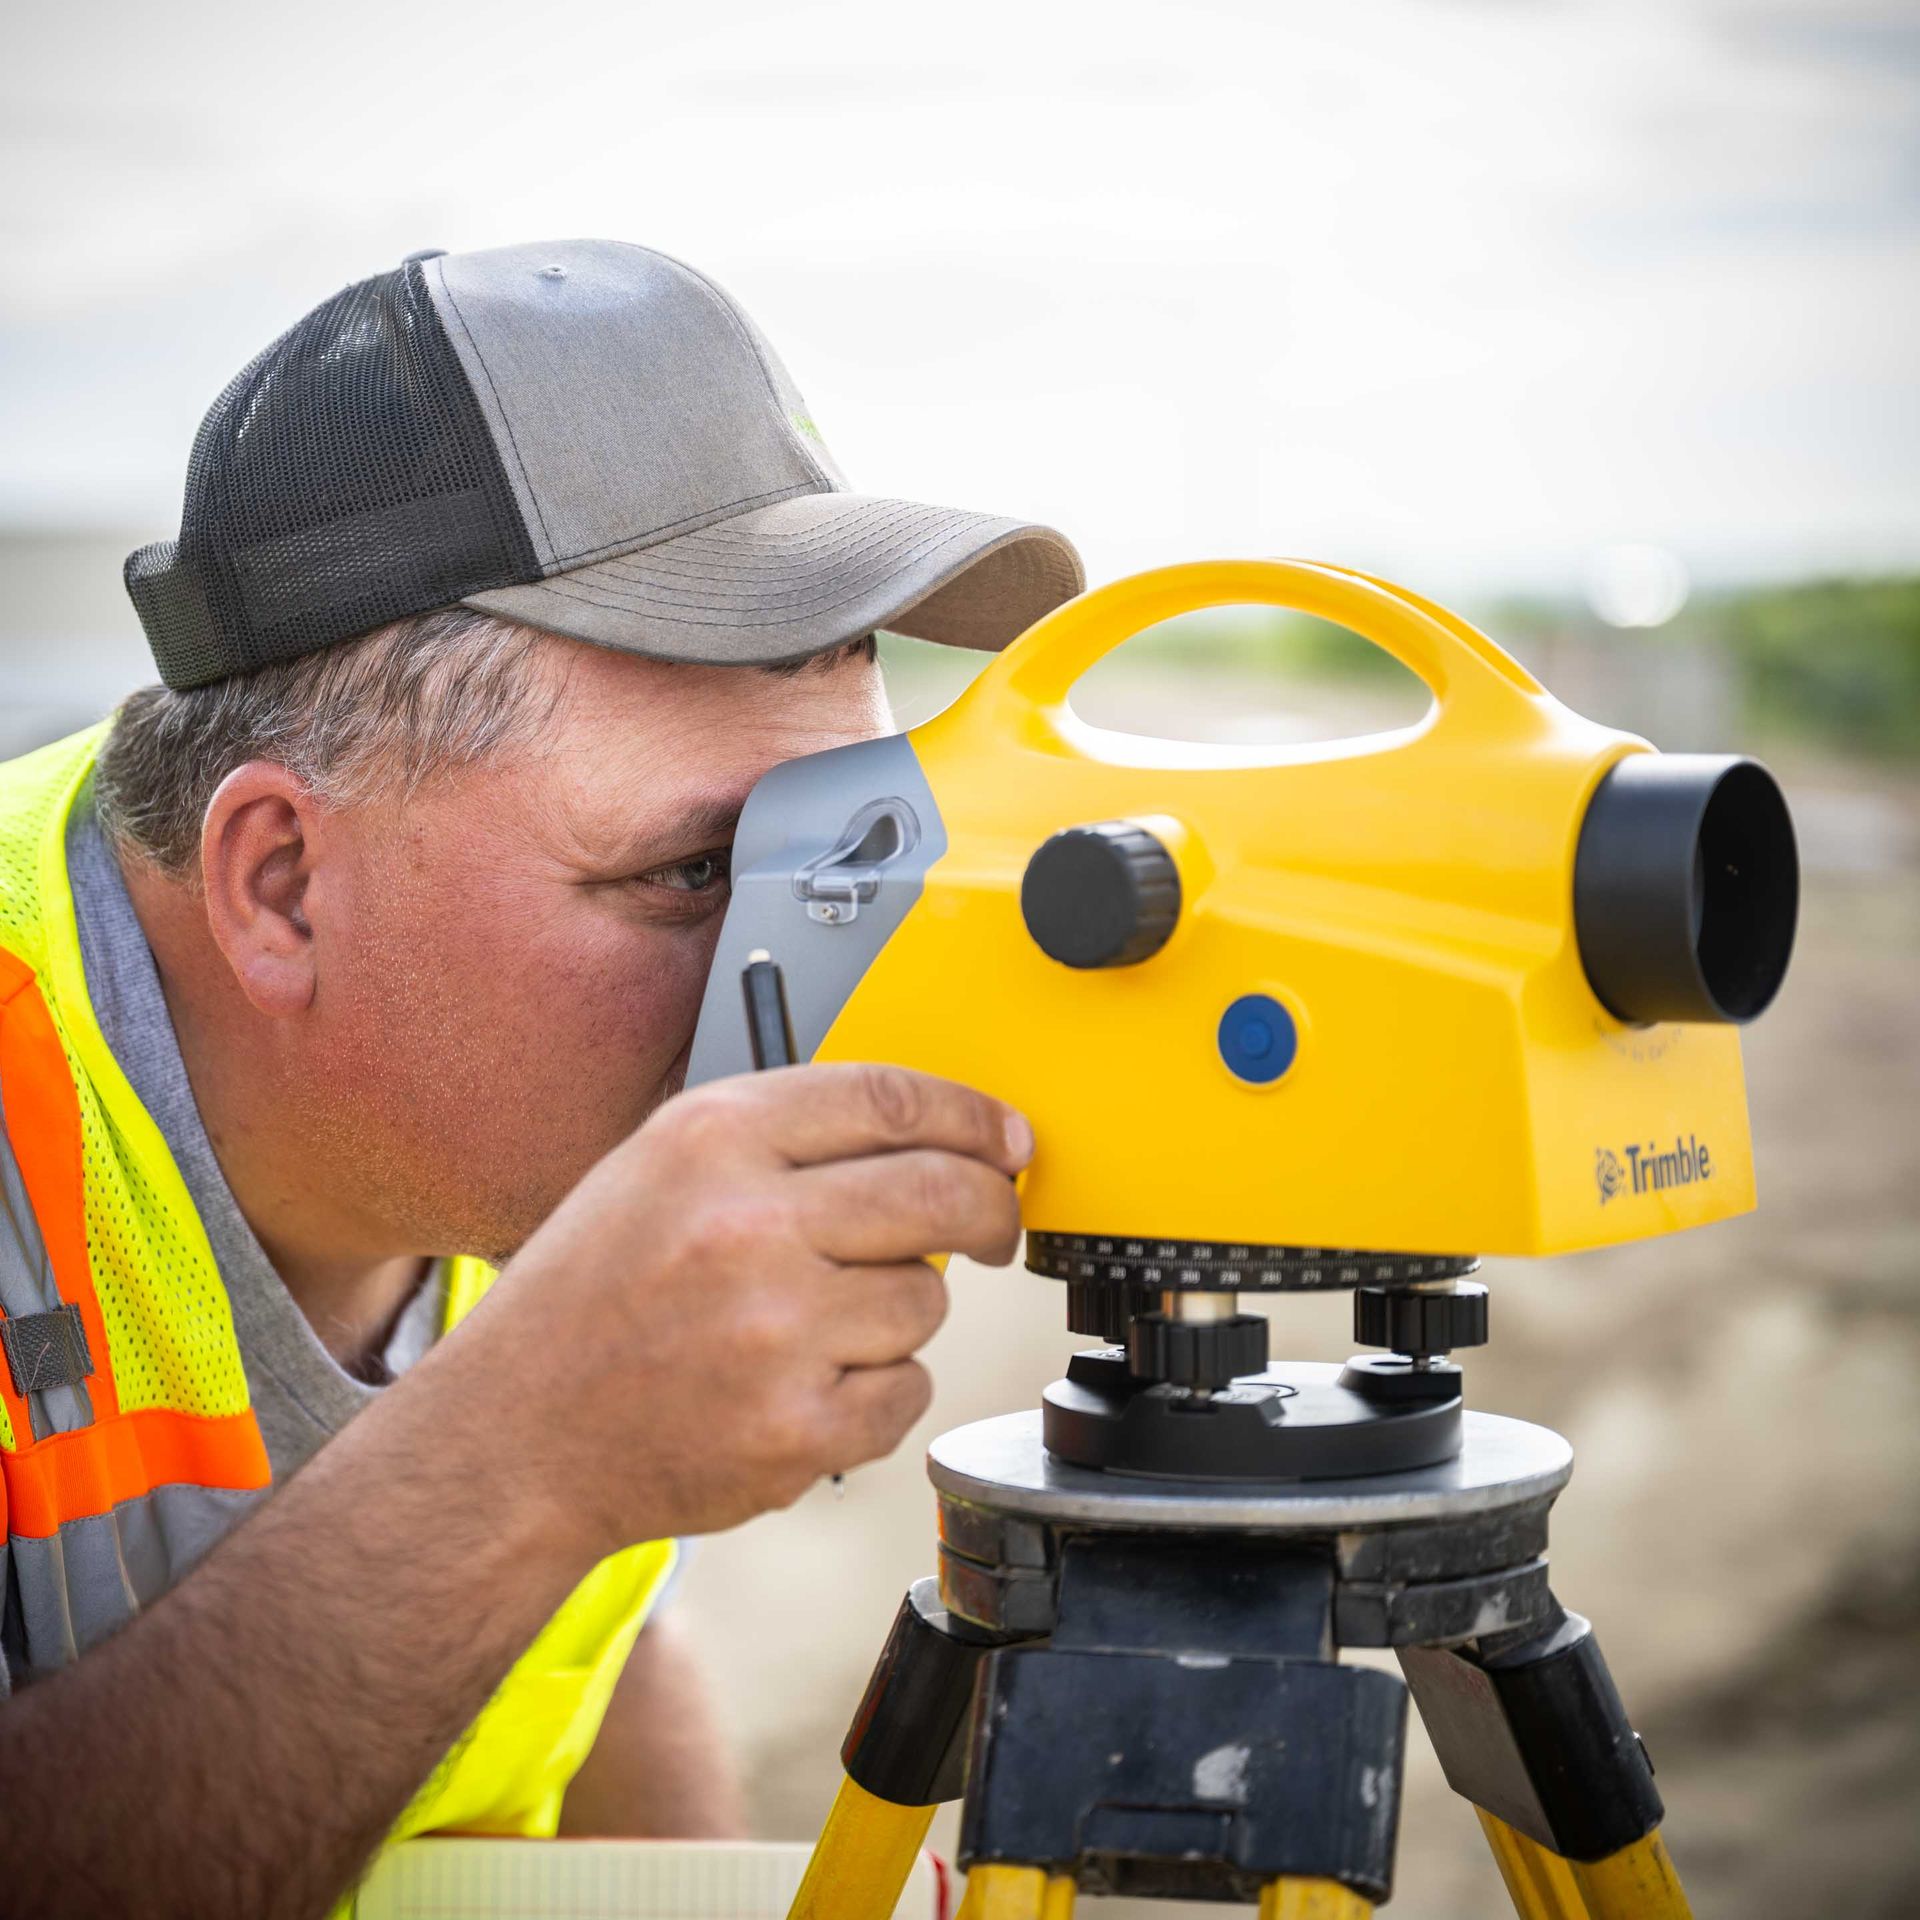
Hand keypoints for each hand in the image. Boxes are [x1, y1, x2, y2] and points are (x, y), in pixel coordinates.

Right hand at [470, 1063, 1032, 1555]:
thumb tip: (941, 1138)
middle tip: (991, 1226)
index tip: (1007, 1137)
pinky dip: (876, 1393)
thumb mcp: (661, 1168)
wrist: (515, 1435)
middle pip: (943, 1192)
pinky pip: (907, 1391)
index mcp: (712, 1139)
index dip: (973, 1115)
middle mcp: (746, 1225)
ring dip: (896, 1312)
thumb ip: (789, 1140)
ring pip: (926, 1299)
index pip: (893, 1098)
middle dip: (990, 1208)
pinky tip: (801, 1387)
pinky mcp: (798, 1430)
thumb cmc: (592, 1296)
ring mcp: (775, 1333)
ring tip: (809, 1327)